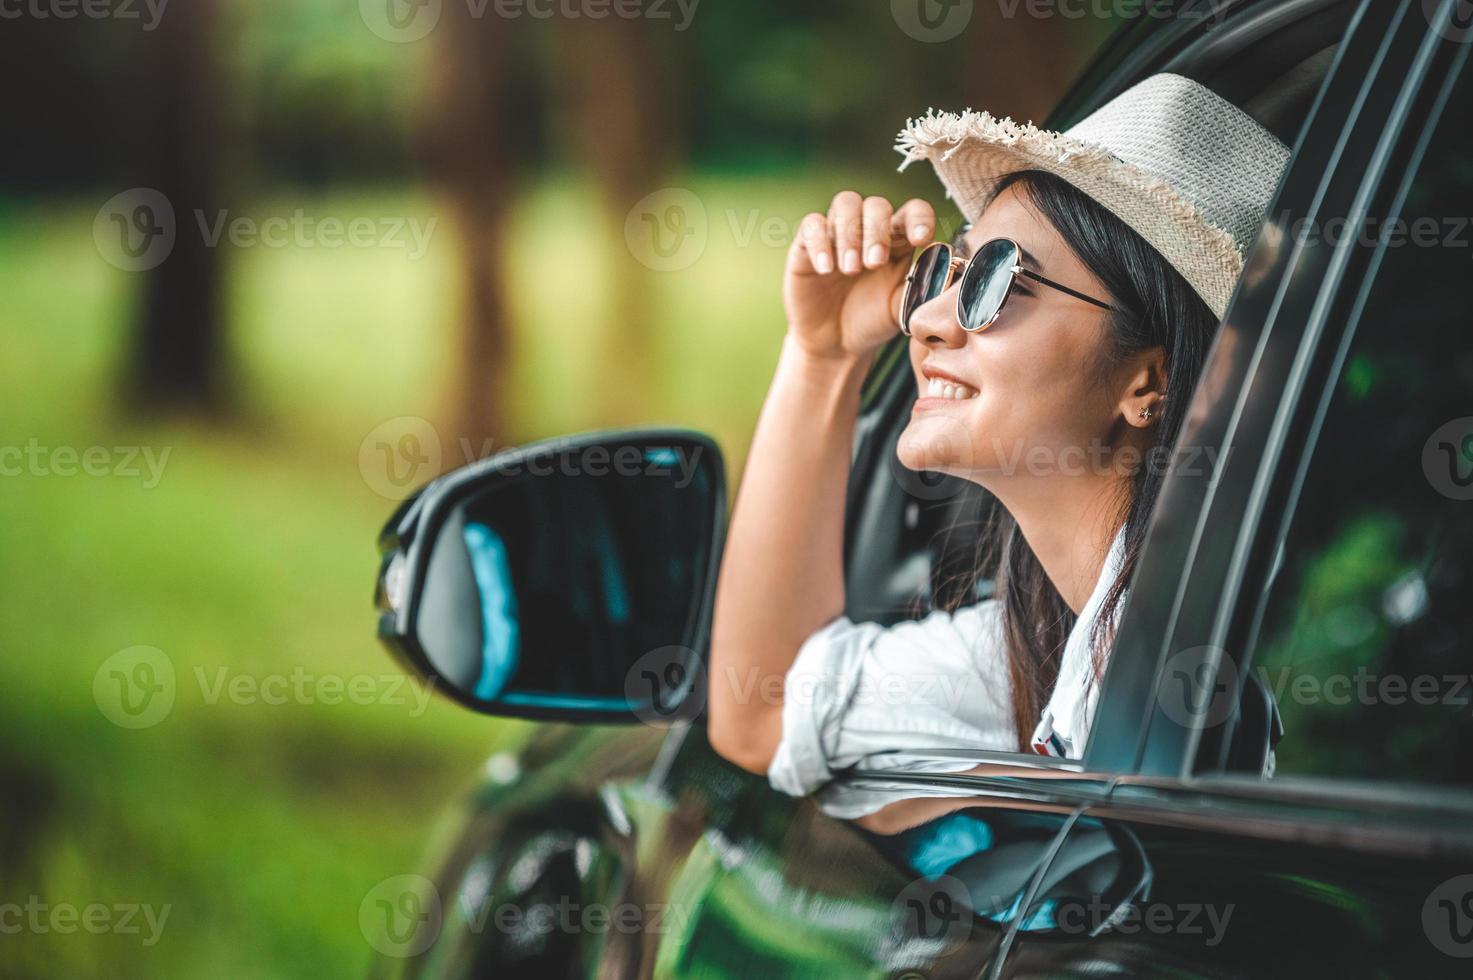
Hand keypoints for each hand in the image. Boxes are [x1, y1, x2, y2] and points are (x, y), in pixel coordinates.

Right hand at [784, 191, 936, 359]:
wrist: (836, 344)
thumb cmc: (873, 322)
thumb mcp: (903, 309)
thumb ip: (923, 288)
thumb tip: (950, 271)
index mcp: (898, 240)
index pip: (913, 211)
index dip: (919, 218)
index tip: (921, 239)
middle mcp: (868, 230)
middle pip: (876, 205)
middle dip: (877, 230)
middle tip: (874, 263)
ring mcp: (837, 235)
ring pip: (845, 204)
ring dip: (850, 234)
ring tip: (850, 270)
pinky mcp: (807, 246)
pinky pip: (812, 225)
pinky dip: (820, 242)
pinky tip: (826, 269)